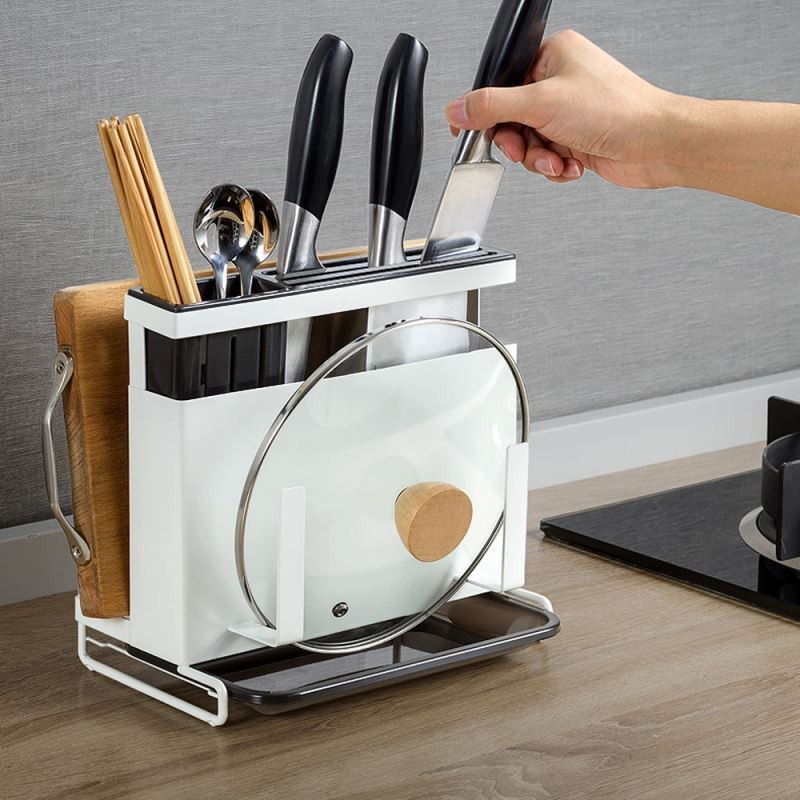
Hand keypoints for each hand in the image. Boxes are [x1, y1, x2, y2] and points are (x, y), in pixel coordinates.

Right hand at [445, 30, 675, 187]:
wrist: (655, 144)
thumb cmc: (616, 110)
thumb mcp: (540, 103)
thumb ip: (492, 106)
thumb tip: (457, 108)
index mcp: (553, 55)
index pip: (501, 84)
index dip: (486, 112)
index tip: (471, 131)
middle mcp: (561, 81)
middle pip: (513, 120)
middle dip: (521, 142)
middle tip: (526, 148)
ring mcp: (570, 112)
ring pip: (531, 143)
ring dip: (541, 158)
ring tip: (559, 158)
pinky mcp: (578, 139)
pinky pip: (549, 157)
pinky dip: (557, 166)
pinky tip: (573, 163)